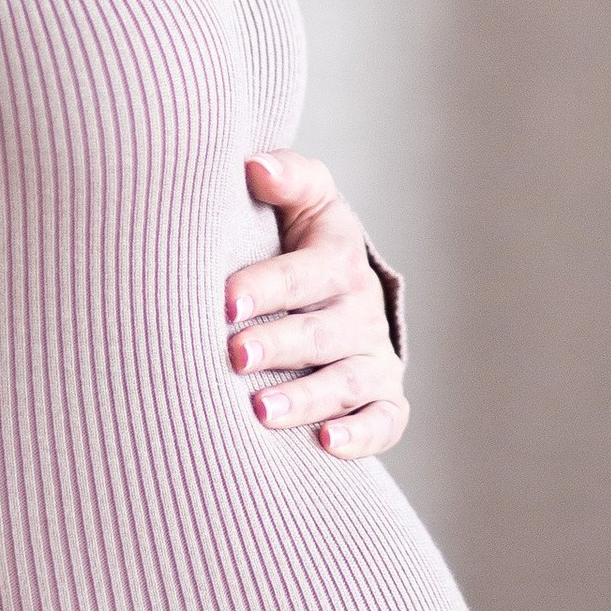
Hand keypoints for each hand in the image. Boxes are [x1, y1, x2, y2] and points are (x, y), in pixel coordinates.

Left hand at [225, 150, 410, 461]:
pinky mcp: (384, 399)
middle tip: (235, 355)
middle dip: (280, 344)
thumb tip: (253, 166)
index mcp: (339, 260)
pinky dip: (360, 435)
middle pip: (322, 333)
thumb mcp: (305, 203)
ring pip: (345, 382)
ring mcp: (374, 359)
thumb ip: (287, 178)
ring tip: (261, 412)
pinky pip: (383, 422)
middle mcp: (360, 312)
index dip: (268, 286)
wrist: (342, 295)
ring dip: (306, 398)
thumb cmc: (302, 244)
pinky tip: (326, 444)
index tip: (226, 301)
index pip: (306, 273)